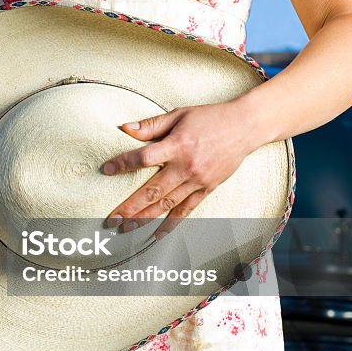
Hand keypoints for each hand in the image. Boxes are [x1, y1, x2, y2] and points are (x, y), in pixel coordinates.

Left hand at [100, 101, 261, 239]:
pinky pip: (187, 210)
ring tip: (126, 229)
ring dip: (145, 219)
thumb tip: (124, 128)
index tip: (106, 170)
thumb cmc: (209, 118)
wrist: (245, 127)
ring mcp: (198, 180)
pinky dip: (172, 224)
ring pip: (167, 205)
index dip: (123, 164)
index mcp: (177, 145)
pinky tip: (157, 235)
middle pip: (153, 190)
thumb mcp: (178, 115)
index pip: (144, 158)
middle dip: (130, 207)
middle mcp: (187, 166)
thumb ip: (151, 125)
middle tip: (111, 219)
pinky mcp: (207, 189)